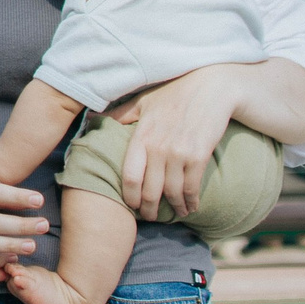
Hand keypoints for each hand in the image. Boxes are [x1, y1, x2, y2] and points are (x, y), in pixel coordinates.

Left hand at [106, 67, 239, 217]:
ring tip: (174, 213)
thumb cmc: (174, 93)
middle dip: (150, 209)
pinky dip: (191, 202)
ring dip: (173, 209)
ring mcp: (179, 153)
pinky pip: (192, 188)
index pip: (130, 176)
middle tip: (151, 216)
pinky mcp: (199, 156)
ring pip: (172, 193)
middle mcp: (158, 148)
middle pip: (150, 191)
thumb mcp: (142, 101)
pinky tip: (191, 206)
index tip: (132, 206)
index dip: (130, 197)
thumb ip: (119, 115)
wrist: (211, 87)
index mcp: (141, 135)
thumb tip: (92, 119)